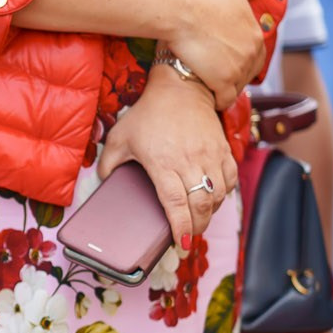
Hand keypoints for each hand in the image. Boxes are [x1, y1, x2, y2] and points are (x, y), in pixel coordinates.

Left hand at [99, 73, 236, 240]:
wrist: (181, 87)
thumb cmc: (149, 113)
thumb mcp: (120, 136)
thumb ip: (109, 162)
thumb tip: (103, 182)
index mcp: (163, 162)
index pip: (175, 204)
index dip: (180, 228)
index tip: (180, 245)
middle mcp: (189, 161)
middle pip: (200, 205)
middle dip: (196, 229)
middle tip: (188, 238)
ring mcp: (209, 155)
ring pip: (217, 195)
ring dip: (209, 213)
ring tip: (198, 220)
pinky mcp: (223, 149)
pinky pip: (230, 180)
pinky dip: (223, 194)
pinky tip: (213, 198)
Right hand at [168, 0, 281, 104]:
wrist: (181, 12)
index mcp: (256, 35)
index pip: (255, 57)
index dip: (238, 60)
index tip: (221, 59)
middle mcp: (252, 54)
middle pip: (246, 75)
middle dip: (232, 76)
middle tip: (211, 72)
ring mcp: (239, 69)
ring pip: (235, 88)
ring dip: (223, 89)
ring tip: (207, 82)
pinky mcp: (223, 83)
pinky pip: (224, 100)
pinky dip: (217, 100)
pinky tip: (206, 94)